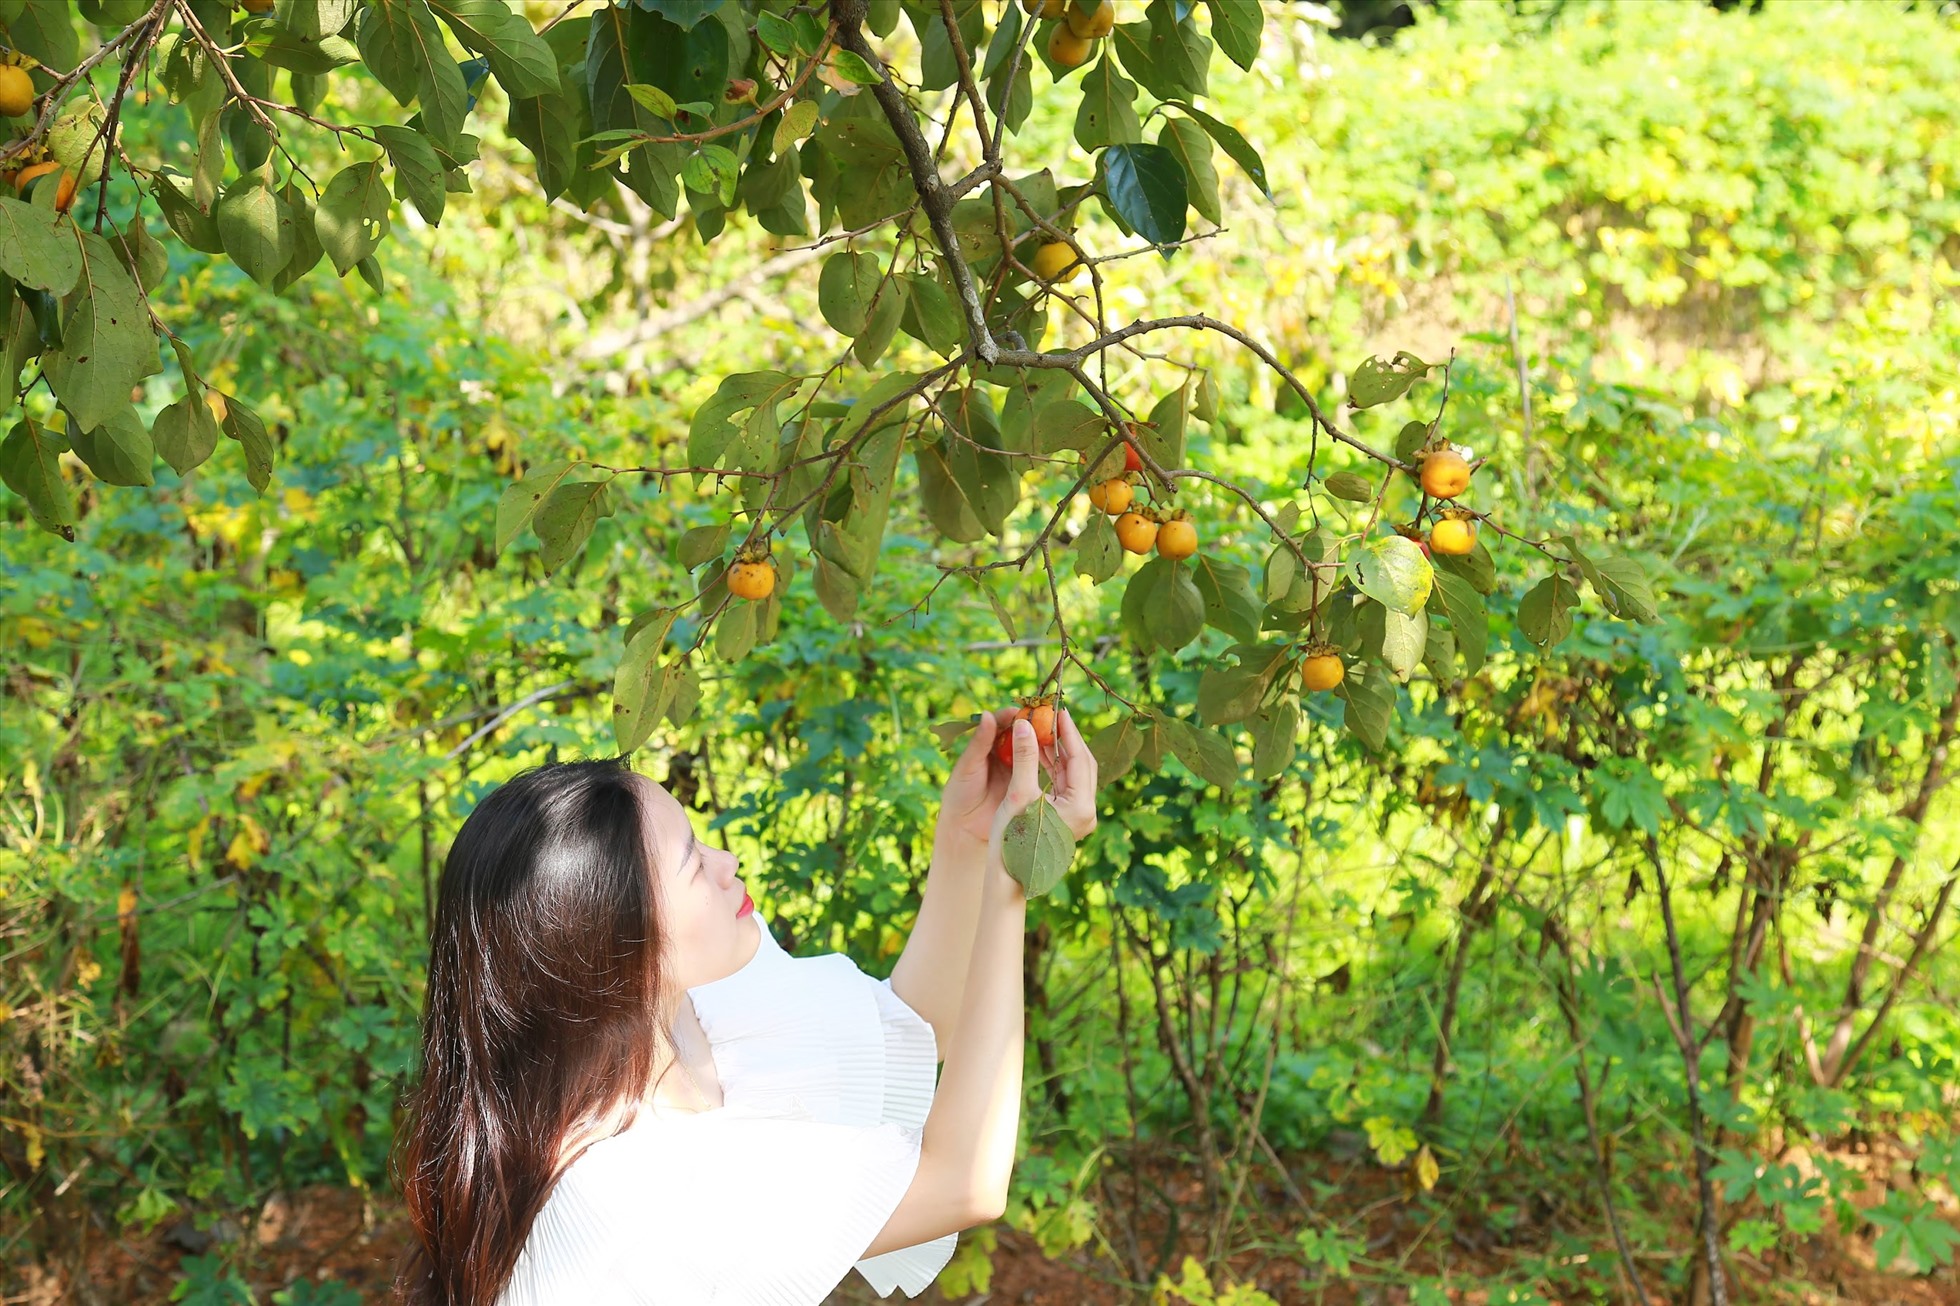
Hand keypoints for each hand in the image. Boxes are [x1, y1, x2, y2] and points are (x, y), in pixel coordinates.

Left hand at [940, 707, 1056, 846]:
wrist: (965, 828)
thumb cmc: (960, 794)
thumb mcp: (968, 766)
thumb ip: (980, 742)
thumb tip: (987, 714)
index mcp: (986, 744)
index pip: (1001, 723)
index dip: (1011, 716)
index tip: (1022, 713)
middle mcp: (1002, 753)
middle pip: (1019, 732)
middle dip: (1031, 724)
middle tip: (1043, 719)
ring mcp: (1015, 768)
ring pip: (1030, 748)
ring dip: (1040, 740)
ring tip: (1050, 734)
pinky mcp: (1025, 783)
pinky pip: (1036, 767)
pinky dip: (1044, 759)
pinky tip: (1053, 755)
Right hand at [985, 708, 1098, 866]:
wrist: (1008, 876)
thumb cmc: (1012, 838)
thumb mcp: (1019, 793)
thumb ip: (1025, 757)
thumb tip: (1026, 725)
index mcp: (1081, 807)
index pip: (1079, 759)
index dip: (1068, 732)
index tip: (1058, 710)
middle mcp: (1087, 812)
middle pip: (1081, 765)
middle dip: (1065, 739)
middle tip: (1051, 716)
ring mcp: (1079, 817)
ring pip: (1072, 774)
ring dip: (1057, 752)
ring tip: (1041, 730)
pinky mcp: (1068, 819)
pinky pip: (1064, 785)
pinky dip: (1052, 768)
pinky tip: (1038, 752)